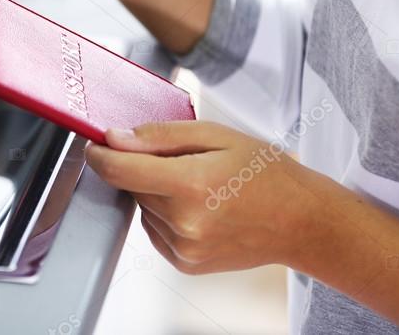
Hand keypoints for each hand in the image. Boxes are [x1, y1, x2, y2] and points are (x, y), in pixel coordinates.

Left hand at [85, 121, 327, 273]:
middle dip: (144, 167)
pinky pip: (155, 229)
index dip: (100, 154)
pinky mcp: (186, 262)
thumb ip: (160, 136)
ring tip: (200, 185)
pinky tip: (198, 206)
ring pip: (143, 207)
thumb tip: (116, 138)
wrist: (302, 221)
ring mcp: (184, 247)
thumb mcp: (216, 135)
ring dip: (157, 192)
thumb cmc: (266, 173)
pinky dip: (166, 214)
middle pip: (133, 186)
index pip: (120, 170)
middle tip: (185, 160)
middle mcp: (183, 222)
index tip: (96, 144)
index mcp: (190, 184)